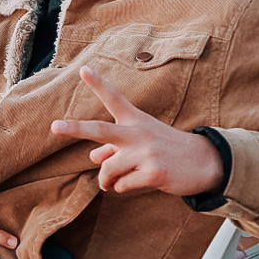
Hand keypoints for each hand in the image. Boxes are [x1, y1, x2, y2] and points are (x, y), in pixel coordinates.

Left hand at [51, 65, 223, 196]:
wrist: (204, 162)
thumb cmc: (168, 149)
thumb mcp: (143, 141)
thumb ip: (115, 147)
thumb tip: (93, 158)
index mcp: (136, 120)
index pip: (114, 99)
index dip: (97, 84)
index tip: (83, 70)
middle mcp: (138, 133)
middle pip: (100, 130)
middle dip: (75, 128)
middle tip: (54, 126)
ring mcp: (145, 153)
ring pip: (107, 170)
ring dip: (106, 180)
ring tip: (113, 182)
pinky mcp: (153, 173)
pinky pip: (121, 186)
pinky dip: (121, 188)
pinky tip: (134, 183)